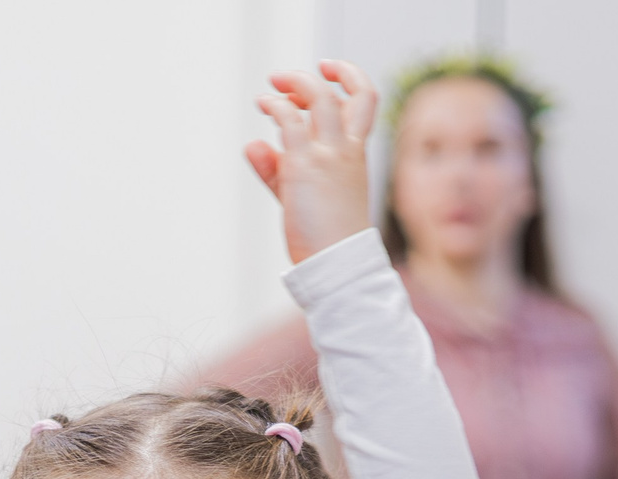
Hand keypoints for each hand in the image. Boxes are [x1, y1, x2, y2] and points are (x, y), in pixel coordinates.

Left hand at [245, 59, 376, 264]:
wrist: (336, 267)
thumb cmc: (326, 239)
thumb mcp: (300, 196)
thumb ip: (276, 169)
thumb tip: (253, 145)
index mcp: (356, 155)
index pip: (364, 101)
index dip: (348, 77)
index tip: (325, 72)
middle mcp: (346, 150)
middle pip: (351, 92)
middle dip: (321, 75)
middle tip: (283, 80)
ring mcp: (328, 156)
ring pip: (318, 98)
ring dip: (292, 84)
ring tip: (267, 94)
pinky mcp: (304, 166)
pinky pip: (289, 120)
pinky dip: (274, 107)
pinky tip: (263, 109)